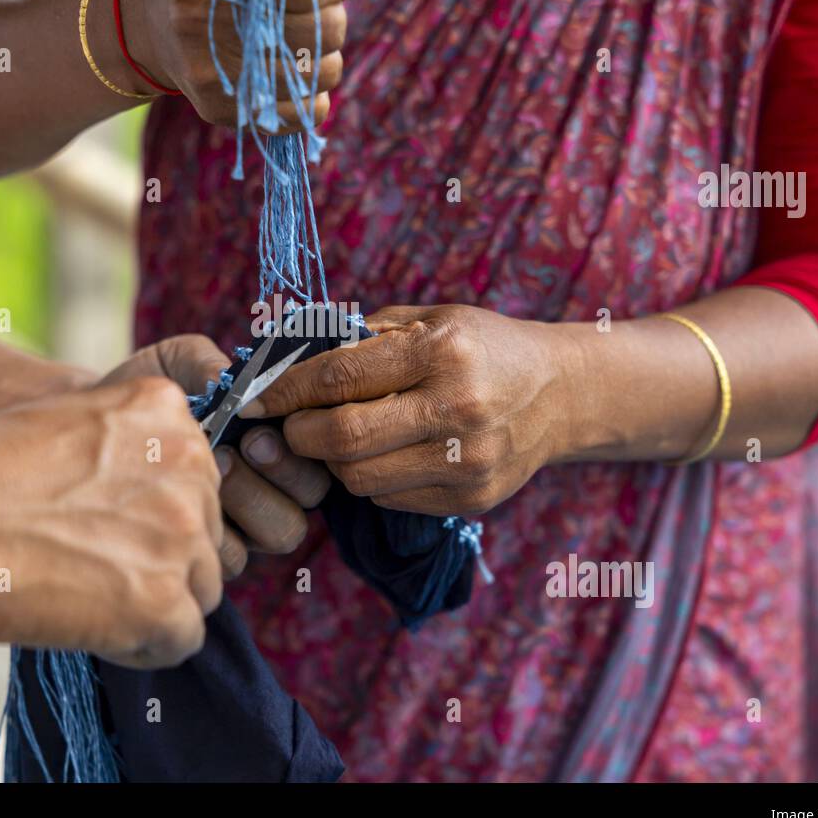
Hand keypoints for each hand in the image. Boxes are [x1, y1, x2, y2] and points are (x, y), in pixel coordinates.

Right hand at [0, 377, 222, 669]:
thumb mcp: (69, 420)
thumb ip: (128, 446)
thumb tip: (154, 499)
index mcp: (165, 409)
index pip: (200, 477)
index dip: (155, 511)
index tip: (108, 525)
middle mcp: (189, 464)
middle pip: (207, 533)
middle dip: (161, 556)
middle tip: (93, 565)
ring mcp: (182, 532)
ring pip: (201, 587)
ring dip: (155, 600)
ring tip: (87, 596)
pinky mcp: (164, 598)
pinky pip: (183, 638)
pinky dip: (143, 644)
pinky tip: (94, 628)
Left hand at [105, 334, 330, 575]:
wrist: (84, 424)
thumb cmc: (139, 390)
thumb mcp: (177, 363)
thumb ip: (211, 364)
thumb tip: (243, 386)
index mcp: (275, 443)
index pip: (316, 456)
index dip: (298, 448)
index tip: (256, 429)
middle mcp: (269, 489)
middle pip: (307, 501)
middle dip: (277, 476)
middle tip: (236, 451)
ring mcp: (244, 528)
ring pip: (280, 533)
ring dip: (249, 503)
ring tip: (206, 471)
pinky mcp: (211, 559)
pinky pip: (234, 558)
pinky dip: (212, 533)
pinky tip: (175, 505)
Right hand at [126, 0, 356, 128]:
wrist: (147, 15)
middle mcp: (204, 17)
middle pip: (323, 27)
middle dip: (331, 9)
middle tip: (309, 0)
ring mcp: (213, 70)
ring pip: (322, 72)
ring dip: (324, 51)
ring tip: (297, 32)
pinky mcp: (223, 109)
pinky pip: (306, 112)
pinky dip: (311, 91)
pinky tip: (289, 67)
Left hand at [242, 306, 571, 516]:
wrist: (563, 393)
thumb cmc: (484, 346)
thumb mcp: (431, 319)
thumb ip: (362, 337)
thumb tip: (286, 358)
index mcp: (443, 351)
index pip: (339, 377)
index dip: (285, 391)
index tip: (254, 398)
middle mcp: (459, 407)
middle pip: (343, 438)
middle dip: (299, 434)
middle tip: (289, 425)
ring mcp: (469, 460)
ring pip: (359, 478)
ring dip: (333, 461)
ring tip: (339, 437)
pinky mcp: (472, 498)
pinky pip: (390, 498)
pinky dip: (371, 478)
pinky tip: (384, 454)